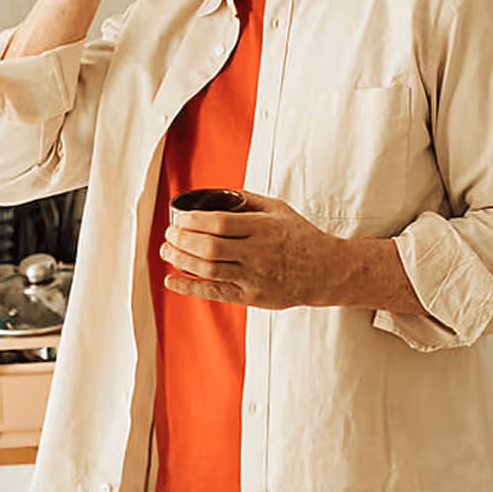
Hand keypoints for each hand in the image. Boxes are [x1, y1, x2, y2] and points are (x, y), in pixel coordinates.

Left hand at [160, 192, 342, 309]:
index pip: (219, 223)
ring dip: (181, 259)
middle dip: (181, 239)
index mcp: (263, 228)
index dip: (192, 220)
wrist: (325, 271)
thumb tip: (215, 194)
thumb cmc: (300, 236)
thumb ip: (247, 200)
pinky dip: (189, 287)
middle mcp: (257, 253)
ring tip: (167, 250)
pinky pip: (214, 293)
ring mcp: (253, 277)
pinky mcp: (251, 297)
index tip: (178, 217)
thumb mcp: (278, 209)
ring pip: (208, 270)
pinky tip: (173, 279)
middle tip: (168, 233)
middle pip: (209, 247)